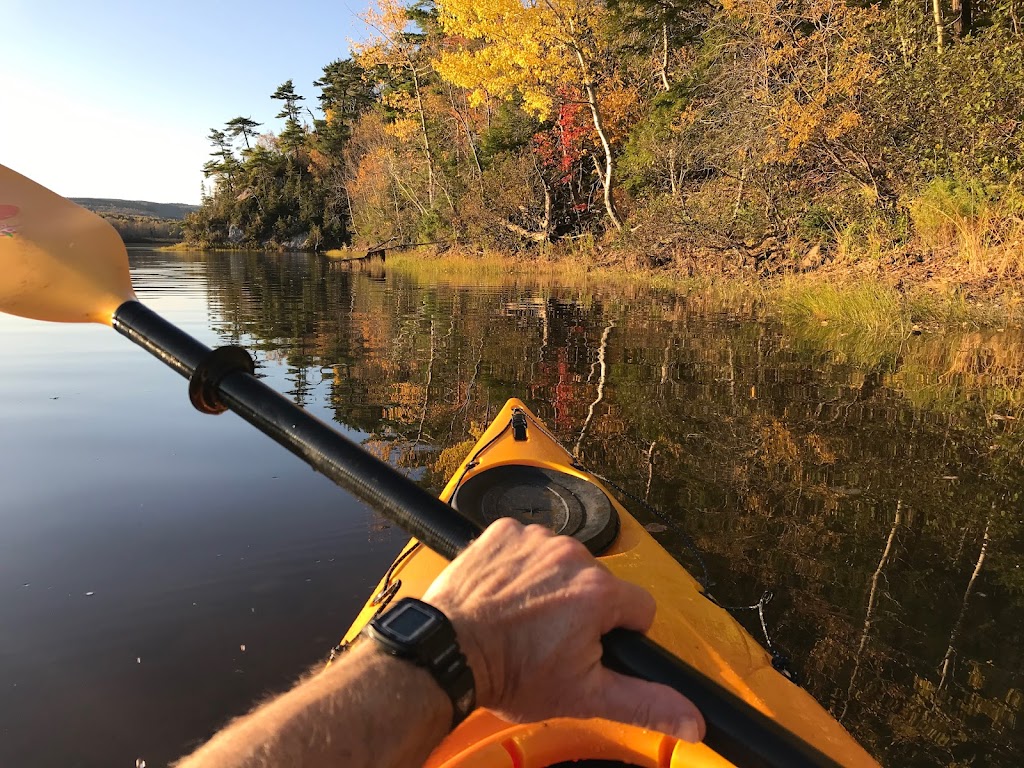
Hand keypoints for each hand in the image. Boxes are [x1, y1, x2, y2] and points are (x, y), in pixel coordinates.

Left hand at [422, 518, 704, 741]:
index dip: (620, 632)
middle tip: (548, 638)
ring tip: (522, 617)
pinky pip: (526, 544)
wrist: (448, 651)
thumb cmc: (511, 673)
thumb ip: (644, 702)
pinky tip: (504, 593)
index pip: (638, 607)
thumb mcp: (584, 696)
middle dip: (581, 608)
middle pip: (597, 582)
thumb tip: (694, 719)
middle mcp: (571, 553)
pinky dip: (519, 565)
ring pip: (561, 561)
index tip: (590, 646)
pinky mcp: (503, 530)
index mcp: (599, 592)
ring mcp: (534, 537)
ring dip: (550, 583)